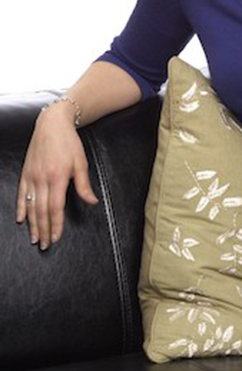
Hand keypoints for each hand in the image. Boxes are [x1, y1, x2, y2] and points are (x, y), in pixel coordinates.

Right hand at [15, 106, 98, 249]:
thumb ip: (84, 185)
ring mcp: (31, 176)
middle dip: (44, 230)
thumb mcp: (81, 163)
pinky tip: (21, 220)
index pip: (55, 208)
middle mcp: (42, 179)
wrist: (52, 124)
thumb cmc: (69, 143)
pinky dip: (20, 208)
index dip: (55, 225)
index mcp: (58, 178)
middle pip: (41, 211)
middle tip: (45, 245)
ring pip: (30, 205)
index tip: (56, 238)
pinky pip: (21, 194)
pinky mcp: (25, 172)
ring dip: (32, 224)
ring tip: (34, 238)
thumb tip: (92, 202)